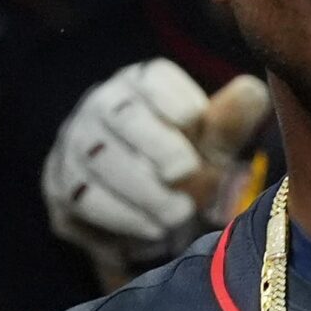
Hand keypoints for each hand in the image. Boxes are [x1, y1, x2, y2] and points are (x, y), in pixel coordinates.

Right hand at [43, 62, 271, 275]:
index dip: (171, 97)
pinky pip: (79, 200)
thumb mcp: (216, 142)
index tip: (195, 120)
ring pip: (96, 160)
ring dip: (139, 191)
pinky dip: (117, 218)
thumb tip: (250, 90)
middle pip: (119, 116)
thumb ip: (232, 119)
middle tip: (187, 173)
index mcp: (142, 84)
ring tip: (177, 215)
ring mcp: (74, 147)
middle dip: (155, 144)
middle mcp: (101, 107)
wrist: (153, 211)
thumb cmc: (191, 161)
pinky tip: (149, 233)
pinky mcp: (60, 188)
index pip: (150, 78)